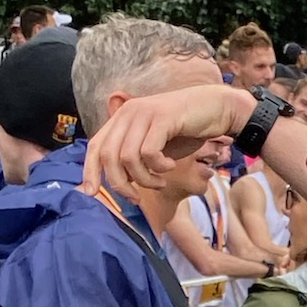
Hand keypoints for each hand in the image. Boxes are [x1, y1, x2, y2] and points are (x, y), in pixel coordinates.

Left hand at [83, 85, 247, 198]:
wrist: (216, 108)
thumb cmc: (186, 131)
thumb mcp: (155, 146)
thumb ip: (135, 160)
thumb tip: (119, 183)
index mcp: (122, 119)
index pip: (95, 146)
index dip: (89, 171)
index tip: (90, 193)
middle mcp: (128, 113)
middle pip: (108, 156)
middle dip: (120, 184)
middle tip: (135, 198)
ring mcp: (144, 113)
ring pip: (128, 158)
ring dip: (144, 179)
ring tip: (159, 182)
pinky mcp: (162, 117)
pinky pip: (149, 152)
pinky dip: (158, 167)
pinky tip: (170, 167)